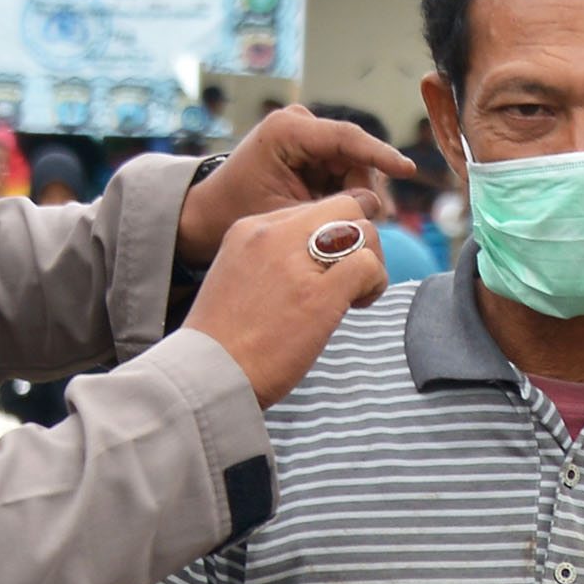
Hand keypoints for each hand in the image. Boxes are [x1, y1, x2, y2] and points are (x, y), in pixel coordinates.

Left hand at [177, 104, 411, 267]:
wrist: (208, 214)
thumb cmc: (238, 215)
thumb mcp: (287, 216)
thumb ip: (332, 209)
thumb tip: (375, 204)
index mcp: (287, 130)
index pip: (346, 138)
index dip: (381, 155)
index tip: (407, 170)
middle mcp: (297, 123)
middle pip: (353, 155)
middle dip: (360, 189)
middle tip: (354, 226)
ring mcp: (303, 133)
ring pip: (352, 165)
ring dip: (350, 195)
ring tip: (330, 223)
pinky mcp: (308, 147)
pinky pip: (341, 170)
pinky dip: (341, 193)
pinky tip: (328, 214)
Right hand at [183, 195, 388, 404]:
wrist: (208, 375)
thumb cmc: (226, 342)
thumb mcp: (240, 279)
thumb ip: (276, 260)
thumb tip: (320, 262)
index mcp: (250, 228)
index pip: (314, 208)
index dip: (335, 236)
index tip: (328, 269)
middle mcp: (272, 234)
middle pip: (344, 207)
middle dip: (361, 241)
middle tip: (350, 281)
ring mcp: (295, 261)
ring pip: (364, 229)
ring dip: (371, 263)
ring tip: (352, 298)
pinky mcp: (318, 295)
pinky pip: (368, 264)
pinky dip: (375, 284)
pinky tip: (356, 306)